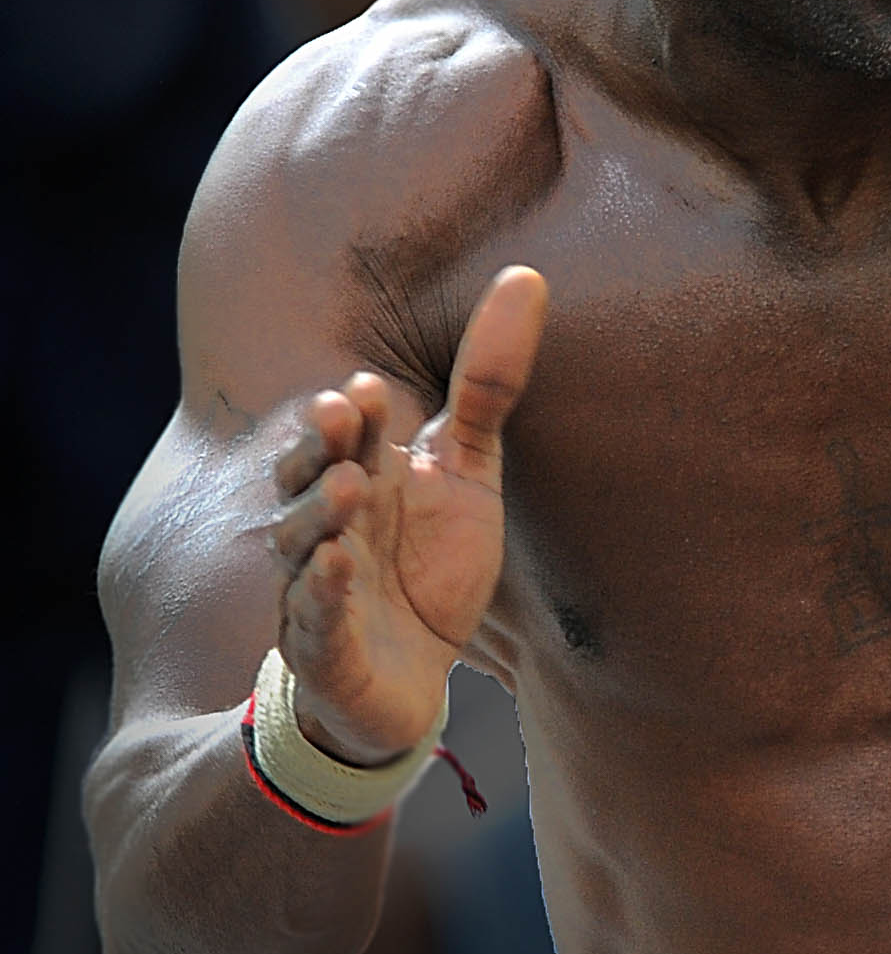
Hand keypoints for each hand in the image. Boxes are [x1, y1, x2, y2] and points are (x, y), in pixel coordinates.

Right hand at [266, 267, 547, 762]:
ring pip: (299, 544)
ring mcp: (318, 583)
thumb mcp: (471, 469)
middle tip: (340, 412)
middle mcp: (329, 522)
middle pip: (308, 476)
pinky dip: (318, 595)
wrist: (412, 678)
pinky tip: (334, 569)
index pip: (348, 434)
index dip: (355, 414)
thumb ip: (488, 382)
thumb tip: (527, 275)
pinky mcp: (323, 647)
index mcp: (361, 474)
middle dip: (321, 447)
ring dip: (316, 514)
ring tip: (345, 487)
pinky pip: (312, 618)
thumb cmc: (431, 562)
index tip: (368, 386)